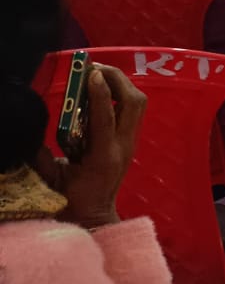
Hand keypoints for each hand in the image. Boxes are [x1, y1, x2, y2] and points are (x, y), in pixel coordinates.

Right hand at [55, 66, 144, 229]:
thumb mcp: (51, 178)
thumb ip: (39, 155)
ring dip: (122, 84)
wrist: (95, 215)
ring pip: (138, 104)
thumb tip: (27, 129)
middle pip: (133, 103)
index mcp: (103, 156)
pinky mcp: (131, 140)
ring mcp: (131, 142)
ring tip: (98, 74)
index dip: (100, 94)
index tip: (91, 73)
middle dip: (117, 80)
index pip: (106, 119)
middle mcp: (123, 146)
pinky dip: (122, 94)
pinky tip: (104, 90)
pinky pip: (134, 110)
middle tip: (93, 67)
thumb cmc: (71, 199)